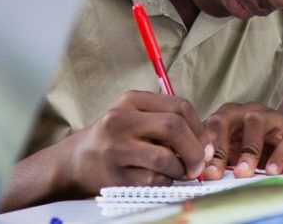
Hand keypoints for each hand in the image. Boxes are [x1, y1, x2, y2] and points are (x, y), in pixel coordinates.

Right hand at [60, 91, 212, 195]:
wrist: (75, 161)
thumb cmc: (116, 138)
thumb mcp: (137, 117)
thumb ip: (169, 122)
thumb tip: (208, 145)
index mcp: (132, 100)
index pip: (179, 107)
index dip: (199, 129)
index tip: (206, 146)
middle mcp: (120, 120)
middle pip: (174, 127)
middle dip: (195, 150)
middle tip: (199, 165)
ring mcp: (115, 148)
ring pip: (165, 158)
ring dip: (180, 170)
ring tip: (178, 172)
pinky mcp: (114, 176)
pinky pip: (153, 181)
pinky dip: (164, 182)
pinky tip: (159, 179)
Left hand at [203, 103, 282, 179]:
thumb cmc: (266, 147)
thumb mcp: (239, 153)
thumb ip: (221, 159)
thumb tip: (197, 173)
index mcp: (232, 116)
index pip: (210, 126)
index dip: (202, 145)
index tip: (197, 167)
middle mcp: (250, 112)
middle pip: (227, 118)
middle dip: (218, 145)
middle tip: (214, 172)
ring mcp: (274, 118)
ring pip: (256, 122)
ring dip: (247, 149)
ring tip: (242, 172)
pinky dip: (279, 155)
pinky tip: (272, 171)